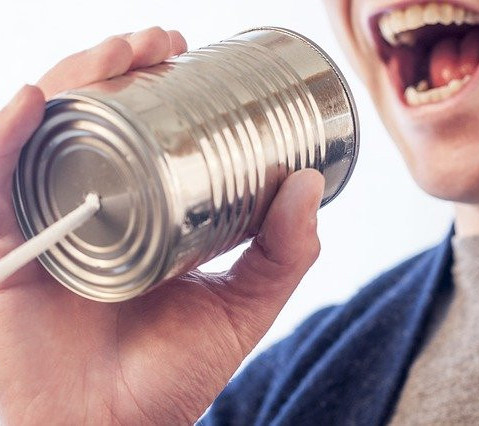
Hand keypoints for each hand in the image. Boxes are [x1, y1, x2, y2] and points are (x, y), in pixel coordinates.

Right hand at [0, 28, 323, 424]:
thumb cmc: (168, 379)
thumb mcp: (240, 309)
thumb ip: (282, 256)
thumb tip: (309, 184)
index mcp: (140, 218)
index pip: (140, 135)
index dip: (158, 88)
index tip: (189, 56)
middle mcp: (91, 210)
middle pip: (94, 120)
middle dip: (120, 67)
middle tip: (161, 41)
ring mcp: (47, 223)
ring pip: (46, 133)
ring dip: (74, 80)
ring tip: (119, 51)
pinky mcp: (7, 248)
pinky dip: (3, 135)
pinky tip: (34, 100)